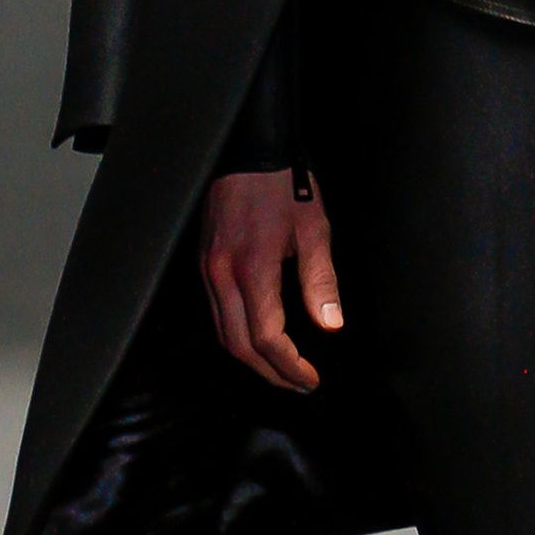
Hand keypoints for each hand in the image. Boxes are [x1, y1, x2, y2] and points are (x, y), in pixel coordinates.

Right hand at [200, 168, 342, 391]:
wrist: (248, 150)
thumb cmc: (283, 185)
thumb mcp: (313, 229)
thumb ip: (321, 281)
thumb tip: (330, 323)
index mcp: (251, 267)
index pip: (265, 337)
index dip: (289, 366)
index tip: (310, 377)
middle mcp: (222, 274)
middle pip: (238, 346)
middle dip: (270, 373)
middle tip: (299, 383)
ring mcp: (208, 270)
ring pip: (222, 334)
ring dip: (251, 360)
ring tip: (282, 370)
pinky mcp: (204, 264)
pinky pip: (216, 314)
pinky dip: (236, 337)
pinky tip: (258, 340)